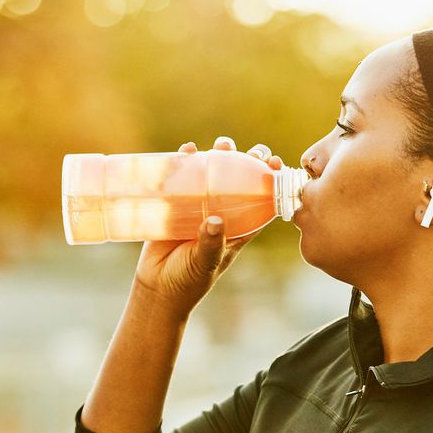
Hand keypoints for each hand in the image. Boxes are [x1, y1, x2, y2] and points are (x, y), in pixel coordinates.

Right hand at [131, 136, 283, 316]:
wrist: (156, 287)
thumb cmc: (188, 280)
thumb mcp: (205, 263)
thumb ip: (211, 244)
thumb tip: (215, 221)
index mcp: (239, 228)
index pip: (262, 201)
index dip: (272, 182)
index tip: (276, 164)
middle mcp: (222, 213)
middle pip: (240, 181)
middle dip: (248, 162)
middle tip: (252, 152)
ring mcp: (198, 206)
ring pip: (214, 174)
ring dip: (220, 155)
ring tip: (223, 144)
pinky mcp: (175, 203)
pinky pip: (182, 177)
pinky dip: (185, 161)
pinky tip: (187, 150)